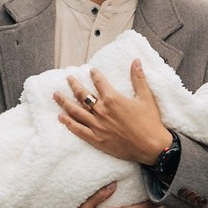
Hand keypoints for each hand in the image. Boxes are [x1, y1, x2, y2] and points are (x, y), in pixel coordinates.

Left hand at [54, 60, 172, 165]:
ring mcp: (97, 126)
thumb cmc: (150, 122)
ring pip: (75, 111)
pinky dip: (68, 123)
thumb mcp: (146, 97)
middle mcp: (101, 111)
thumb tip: (136, 60)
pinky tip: (61, 117)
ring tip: (56, 95)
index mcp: (113, 99)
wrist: (151, 147)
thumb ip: (138, 78)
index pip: (99, 82)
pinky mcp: (96, 139)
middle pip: (82, 95)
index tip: (91, 70)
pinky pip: (78, 130)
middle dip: (74, 85)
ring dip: (64, 102)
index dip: (95, 74)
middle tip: (68, 78)